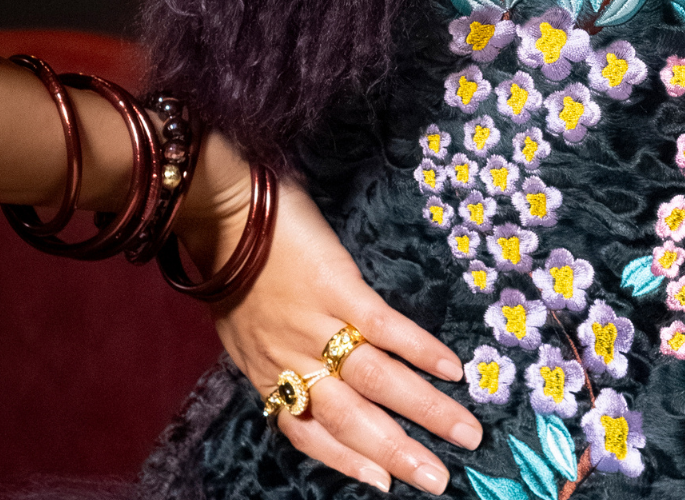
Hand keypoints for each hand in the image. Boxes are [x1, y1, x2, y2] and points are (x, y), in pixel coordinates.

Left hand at [179, 137, 479, 494]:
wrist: (219, 204)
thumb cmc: (231, 257)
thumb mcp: (242, 323)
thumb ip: (276, 351)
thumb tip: (310, 372)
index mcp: (267, 370)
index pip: (306, 431)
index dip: (346, 460)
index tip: (385, 484)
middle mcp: (292, 358)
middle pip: (351, 419)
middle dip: (399, 453)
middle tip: (439, 478)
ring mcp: (315, 323)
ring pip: (376, 381)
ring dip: (425, 411)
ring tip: (465, 434)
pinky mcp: (336, 286)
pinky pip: (383, 328)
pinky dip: (419, 351)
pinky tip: (452, 370)